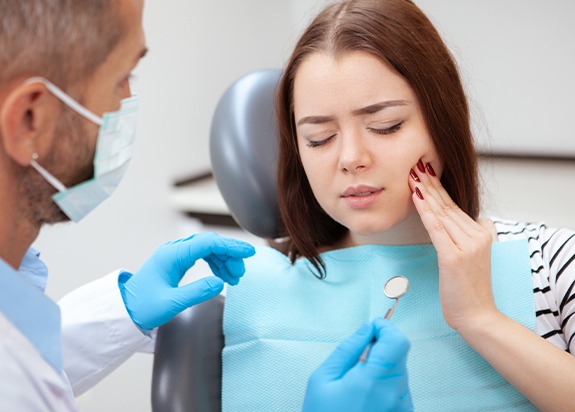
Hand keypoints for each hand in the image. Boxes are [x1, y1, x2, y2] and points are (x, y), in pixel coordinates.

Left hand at [118, 232, 254, 329]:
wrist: (124, 311)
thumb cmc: (143, 308)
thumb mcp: (171, 304)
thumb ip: (197, 292)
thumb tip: (220, 283)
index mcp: (172, 255)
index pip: (208, 243)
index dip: (230, 246)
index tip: (248, 252)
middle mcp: (174, 250)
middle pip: (209, 243)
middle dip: (229, 255)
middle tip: (240, 274)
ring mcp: (175, 255)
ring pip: (207, 249)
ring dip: (223, 260)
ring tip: (234, 277)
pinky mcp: (176, 262)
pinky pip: (201, 255)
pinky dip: (215, 263)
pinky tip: (222, 275)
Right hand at [303, 318, 411, 411]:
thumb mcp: (323, 378)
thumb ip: (348, 349)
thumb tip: (366, 329)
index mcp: (373, 382)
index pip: (397, 341)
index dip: (386, 328)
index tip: (374, 326)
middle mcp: (394, 395)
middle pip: (400, 354)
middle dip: (382, 347)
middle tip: (359, 356)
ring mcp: (402, 407)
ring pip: (400, 371)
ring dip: (383, 367)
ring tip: (358, 382)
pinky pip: (400, 388)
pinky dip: (386, 384)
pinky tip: (366, 395)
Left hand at [408, 159, 495, 331]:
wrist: (478, 316)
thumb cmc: (468, 289)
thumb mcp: (470, 257)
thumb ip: (463, 236)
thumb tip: (451, 219)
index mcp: (482, 232)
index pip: (454, 206)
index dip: (437, 188)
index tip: (424, 171)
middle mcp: (477, 235)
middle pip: (447, 205)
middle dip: (429, 183)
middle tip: (415, 164)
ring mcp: (468, 245)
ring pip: (441, 213)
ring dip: (425, 192)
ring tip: (412, 175)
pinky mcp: (454, 257)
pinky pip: (437, 229)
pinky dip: (426, 212)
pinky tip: (417, 197)